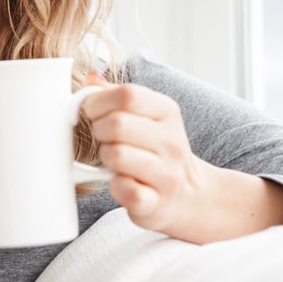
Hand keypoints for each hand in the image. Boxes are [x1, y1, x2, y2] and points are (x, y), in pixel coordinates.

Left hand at [82, 73, 211, 236]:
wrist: (191, 195)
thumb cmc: (158, 152)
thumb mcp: (147, 117)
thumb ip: (117, 97)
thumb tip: (91, 78)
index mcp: (168, 112)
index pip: (128, 94)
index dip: (99, 101)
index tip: (92, 112)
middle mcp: (171, 141)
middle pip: (116, 124)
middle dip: (99, 130)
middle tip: (103, 138)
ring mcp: (167, 174)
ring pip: (116, 155)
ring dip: (105, 158)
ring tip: (114, 160)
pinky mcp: (156, 203)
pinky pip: (123, 189)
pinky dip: (114, 187)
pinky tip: (122, 182)